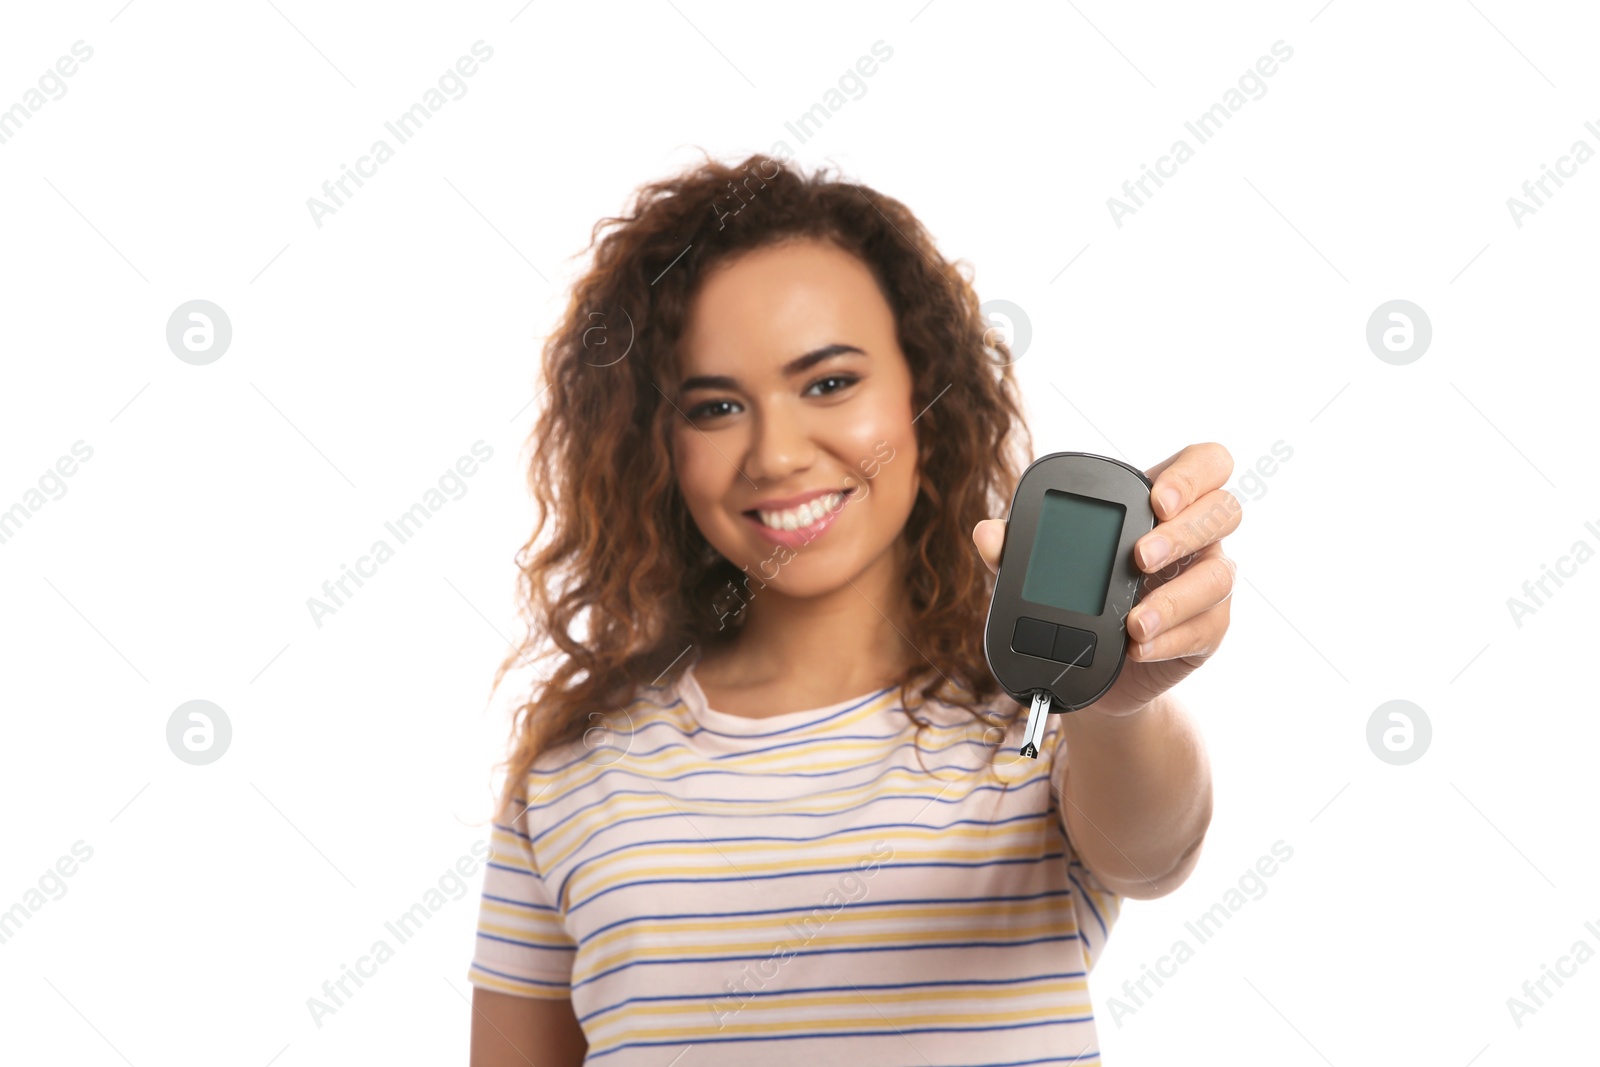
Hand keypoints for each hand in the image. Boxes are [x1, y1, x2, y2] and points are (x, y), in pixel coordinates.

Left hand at [972, 442, 1239, 717]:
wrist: (1086, 668)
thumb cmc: (1073, 598)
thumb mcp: (1042, 570)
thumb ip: (1017, 548)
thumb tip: (988, 533)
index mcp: (1160, 505)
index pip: (1203, 464)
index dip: (1191, 474)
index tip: (1157, 501)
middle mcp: (1194, 538)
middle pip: (1225, 510)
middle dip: (1184, 532)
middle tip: (1140, 557)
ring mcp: (1205, 582)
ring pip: (1220, 575)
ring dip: (1177, 598)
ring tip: (1135, 621)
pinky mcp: (1208, 629)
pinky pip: (1206, 628)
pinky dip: (1170, 639)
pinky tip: (1138, 647)